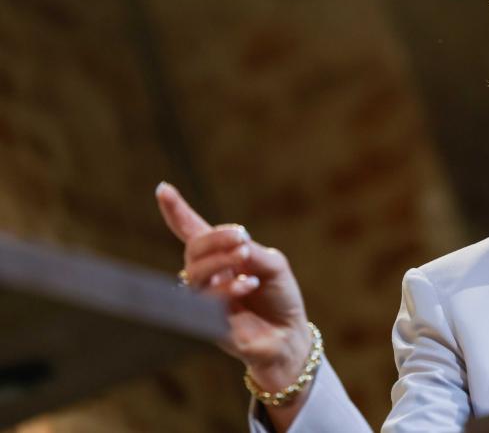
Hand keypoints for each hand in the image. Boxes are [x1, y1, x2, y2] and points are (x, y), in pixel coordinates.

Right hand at [156, 182, 311, 386]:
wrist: (289, 336)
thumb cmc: (279, 296)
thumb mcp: (274, 265)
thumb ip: (254, 253)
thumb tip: (237, 244)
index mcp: (221, 257)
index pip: (193, 232)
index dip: (177, 212)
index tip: (163, 189)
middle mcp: (209, 277)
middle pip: (193, 250)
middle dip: (214, 239)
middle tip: (241, 237)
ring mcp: (206, 301)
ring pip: (195, 274)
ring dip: (220, 260)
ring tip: (244, 257)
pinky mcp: (210, 324)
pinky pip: (207, 301)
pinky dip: (228, 286)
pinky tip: (248, 283)